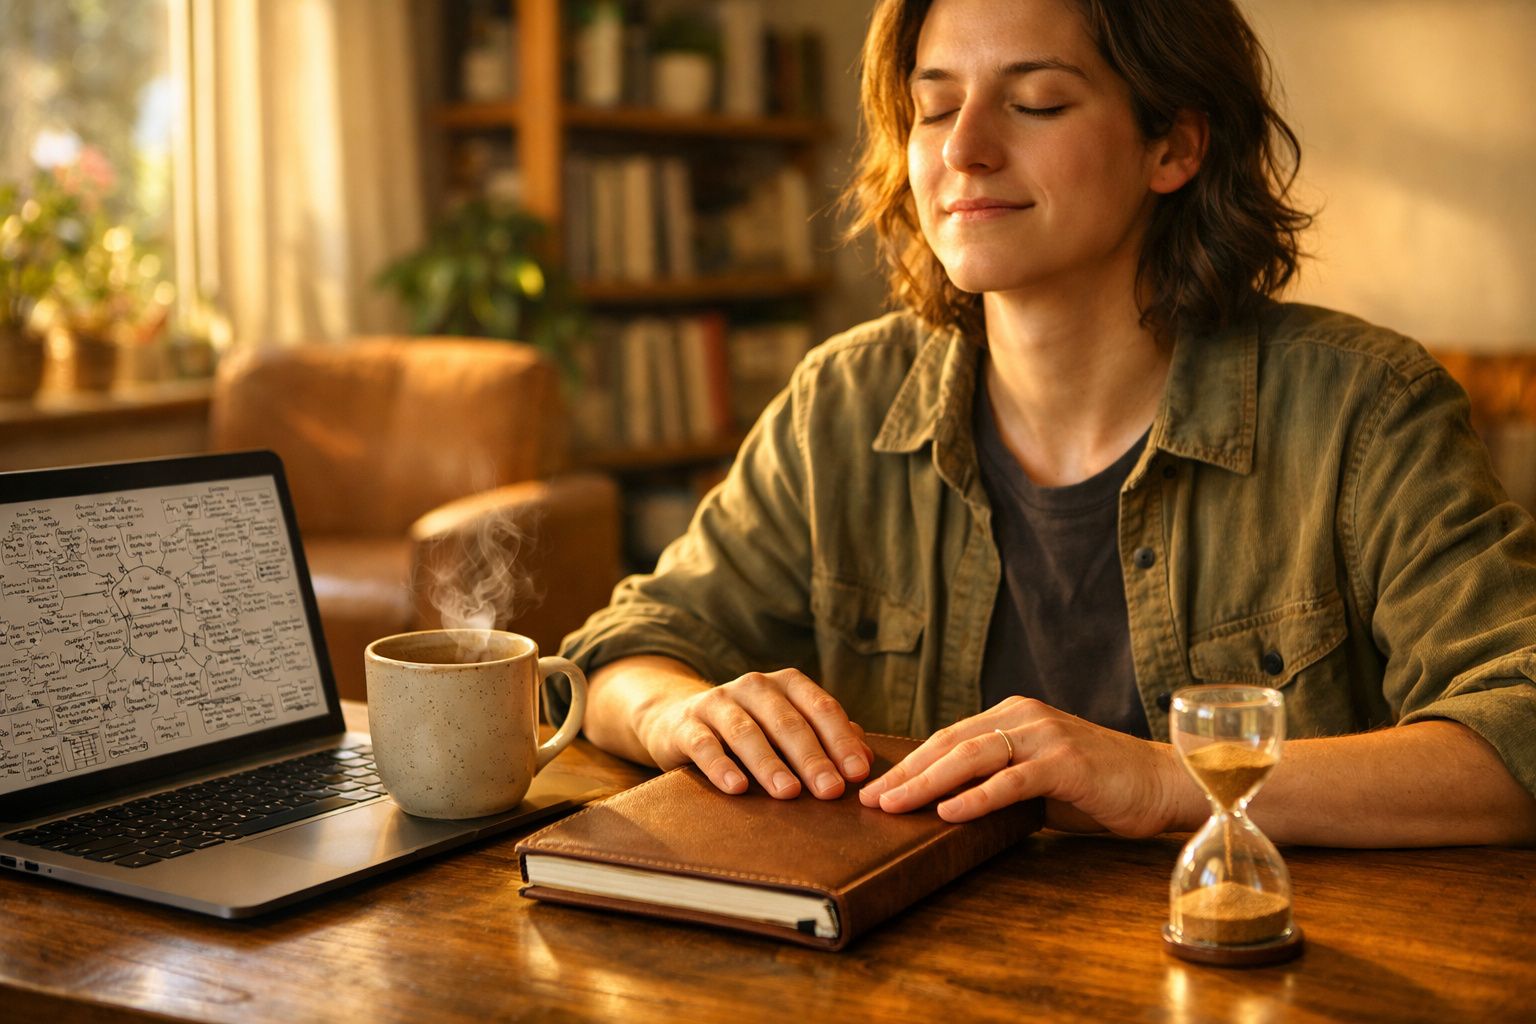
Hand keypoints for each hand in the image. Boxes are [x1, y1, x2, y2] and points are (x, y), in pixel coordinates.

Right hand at [636, 668, 872, 800]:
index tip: (858, 774)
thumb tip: (865, 758)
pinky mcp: (686, 725)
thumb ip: (827, 738)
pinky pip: (705, 745)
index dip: (840, 740)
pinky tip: (736, 788)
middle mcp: (754, 687)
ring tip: (788, 793)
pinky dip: (721, 766)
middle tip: (830, 790)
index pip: (820, 709)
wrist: (679, 721)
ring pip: (747, 732)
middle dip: (812, 757)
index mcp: (786, 684)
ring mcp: (718, 703)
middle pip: (787, 722)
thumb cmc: (751, 729)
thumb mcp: (788, 728)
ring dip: (769, 764)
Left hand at [858, 696, 1185, 835]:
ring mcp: (1045, 737)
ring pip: (972, 757)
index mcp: (1012, 715)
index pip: (947, 738)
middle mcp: (1023, 717)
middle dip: (905, 773)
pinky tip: (949, 812)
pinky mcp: (1065, 763)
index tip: (874, 787)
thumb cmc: (1098, 787)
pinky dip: (977, 796)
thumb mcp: (1037, 778)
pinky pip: (1011, 780)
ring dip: (927, 783)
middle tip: (869, 800)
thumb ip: (998, 779)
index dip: (908, 762)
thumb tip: (945, 803)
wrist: (1161, 783)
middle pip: (950, 744)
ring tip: (894, 805)